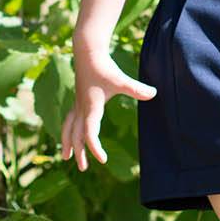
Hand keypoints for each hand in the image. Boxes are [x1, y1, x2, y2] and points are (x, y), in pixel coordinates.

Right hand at [61, 47, 156, 170]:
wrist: (88, 52)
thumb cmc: (104, 67)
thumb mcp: (121, 80)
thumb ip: (136, 88)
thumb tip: (154, 93)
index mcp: (90, 108)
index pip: (89, 134)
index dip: (94, 148)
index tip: (103, 160)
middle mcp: (81, 108)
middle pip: (76, 135)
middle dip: (79, 152)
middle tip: (84, 168)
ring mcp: (78, 104)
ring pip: (68, 128)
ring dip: (68, 143)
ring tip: (66, 157)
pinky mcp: (78, 99)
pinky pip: (70, 120)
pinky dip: (68, 131)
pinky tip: (71, 135)